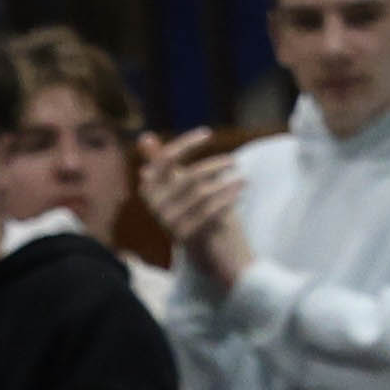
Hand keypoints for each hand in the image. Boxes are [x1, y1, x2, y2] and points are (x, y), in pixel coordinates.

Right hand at [137, 128, 251, 287]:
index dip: (186, 144)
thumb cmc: (196, 214)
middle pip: (188, 176)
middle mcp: (154, 207)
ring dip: (226, 183)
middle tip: (234, 161)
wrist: (211, 256)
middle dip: (214, 166)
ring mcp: (168, 222)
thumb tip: (145, 136)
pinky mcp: (185, 236)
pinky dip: (227, 199)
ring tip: (244, 178)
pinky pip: (210, 210)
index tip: (207, 133)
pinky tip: (240, 192)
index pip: (165, 159)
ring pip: (202, 193)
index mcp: (149, 190)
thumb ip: (161, 164)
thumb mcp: (179, 187)